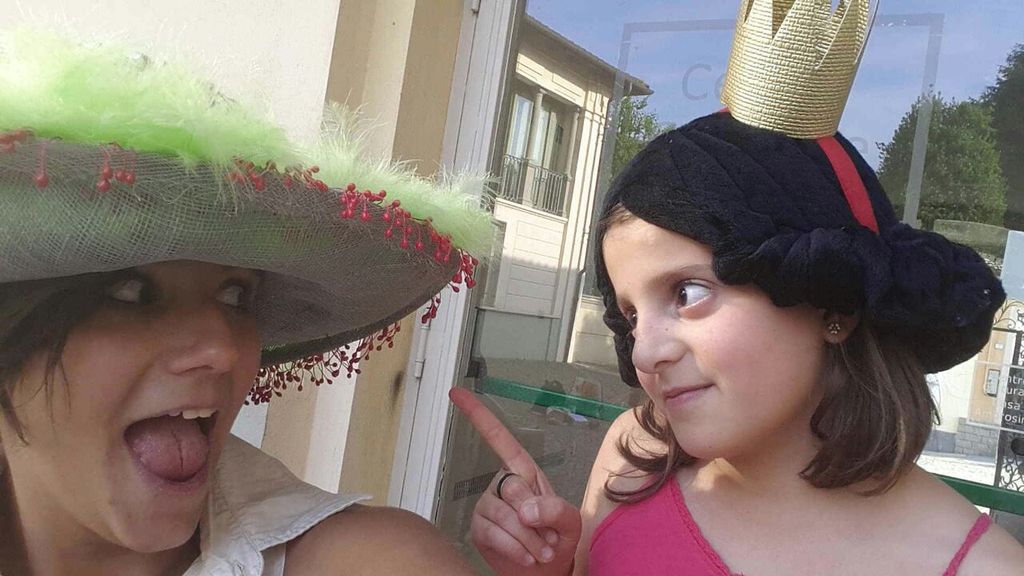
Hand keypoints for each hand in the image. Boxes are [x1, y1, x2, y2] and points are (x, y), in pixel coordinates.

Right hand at [449, 388, 580, 575]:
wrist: (544, 572)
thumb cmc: (558, 538)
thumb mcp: (569, 521)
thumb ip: (554, 510)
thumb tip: (525, 511)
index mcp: (523, 471)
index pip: (499, 438)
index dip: (478, 415)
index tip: (456, 392)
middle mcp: (501, 484)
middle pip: (512, 489)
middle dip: (535, 519)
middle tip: (549, 538)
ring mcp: (487, 506)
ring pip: (504, 517)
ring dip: (528, 540)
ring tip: (542, 552)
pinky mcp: (479, 530)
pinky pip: (493, 535)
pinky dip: (516, 550)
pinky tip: (527, 557)